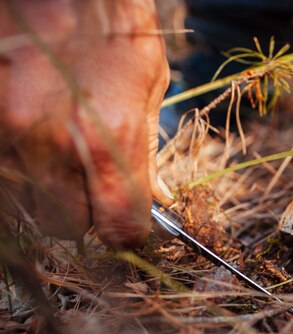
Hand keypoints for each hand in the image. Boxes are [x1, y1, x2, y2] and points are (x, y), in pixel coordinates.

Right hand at [0, 0, 170, 247]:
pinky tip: (34, 133)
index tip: (126, 220)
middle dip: (81, 212)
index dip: (126, 231)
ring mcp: (7, 131)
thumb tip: (155, 199)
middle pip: (65, 227)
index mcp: (110, 140)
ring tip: (59, 146)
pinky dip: (20, 163)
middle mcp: (53, 144)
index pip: (120, 228)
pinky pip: (4, 169)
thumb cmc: (113, 21)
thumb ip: (147, 151)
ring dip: (46, 188)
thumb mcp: (149, 84)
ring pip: (26, 201)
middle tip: (88, 182)